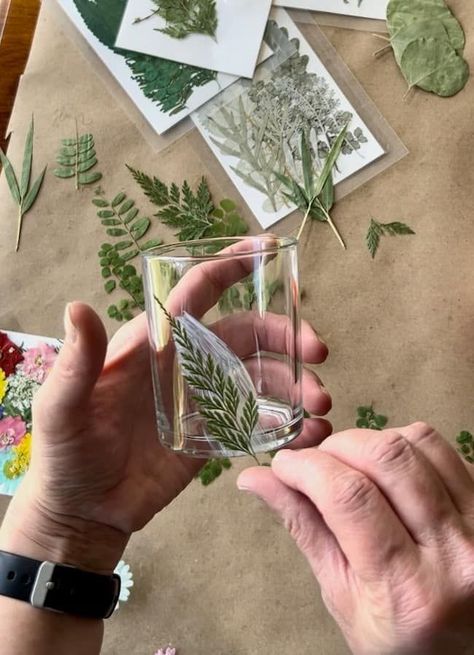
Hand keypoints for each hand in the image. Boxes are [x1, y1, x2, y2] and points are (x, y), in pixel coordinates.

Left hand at [1, 250, 330, 572]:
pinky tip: (310, 433)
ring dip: (296, 383)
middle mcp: (187, 363)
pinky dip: (290, 423)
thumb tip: (77, 306)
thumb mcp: (64, 407)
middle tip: (319, 352)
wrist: (86, 511)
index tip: (267, 248)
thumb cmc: (67, 454)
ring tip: (321, 405)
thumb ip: (78, 362)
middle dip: (284, 336)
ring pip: (262, 377)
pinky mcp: (216, 433)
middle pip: (247, 334)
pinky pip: (260, 420)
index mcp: (155, 345)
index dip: (229, 266)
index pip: (196, 293)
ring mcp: (205, 399)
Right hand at [239, 423, 473, 654]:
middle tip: (318, 462)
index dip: (307, 467)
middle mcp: (454, 556)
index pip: (350, 498)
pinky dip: (407, 446)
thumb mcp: (341, 595)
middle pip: (388, 457)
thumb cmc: (397, 635)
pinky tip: (391, 472)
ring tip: (355, 466)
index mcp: (407, 591)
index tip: (284, 464)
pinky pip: (446, 450)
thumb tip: (254, 479)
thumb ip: (303, 528)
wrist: (461, 652)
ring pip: (419, 442)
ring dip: (373, 441)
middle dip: (338, 446)